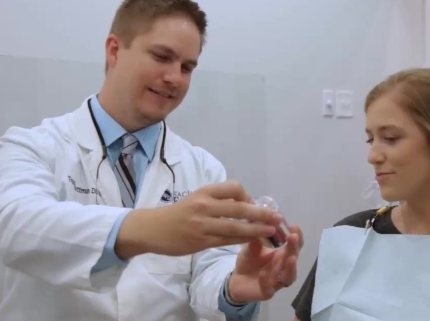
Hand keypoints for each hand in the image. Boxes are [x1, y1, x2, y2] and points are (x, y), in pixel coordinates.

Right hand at [115, 180, 281, 257]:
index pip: (234, 188)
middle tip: (277, 217)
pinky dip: (241, 240)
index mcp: (205, 192)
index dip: (248, 196)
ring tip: (271, 231)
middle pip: (239, 208)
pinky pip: (226, 240)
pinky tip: (252, 240)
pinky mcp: (200, 241)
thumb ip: (217, 201)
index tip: (254, 205)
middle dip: (261, 213)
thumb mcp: (196, 198)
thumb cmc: (178, 213)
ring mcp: (202, 225)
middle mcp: (204, 206)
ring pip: (235, 227)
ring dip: (256, 229)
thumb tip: (245, 203)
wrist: (152, 229)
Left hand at [226, 225, 303, 303]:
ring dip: (291, 267)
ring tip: (290, 258)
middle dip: (294, 247)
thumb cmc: (249, 261)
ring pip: (289, 277)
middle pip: (294, 257)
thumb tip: (261, 216)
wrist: (237, 279)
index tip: (292, 225)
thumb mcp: (251, 245)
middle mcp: (283, 267)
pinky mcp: (267, 292)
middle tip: (292, 237)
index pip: (295, 244)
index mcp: (282, 254)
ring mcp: (277, 281)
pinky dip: (267, 281)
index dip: (297, 235)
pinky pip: (269, 288)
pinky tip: (263, 274)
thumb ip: (257, 234)